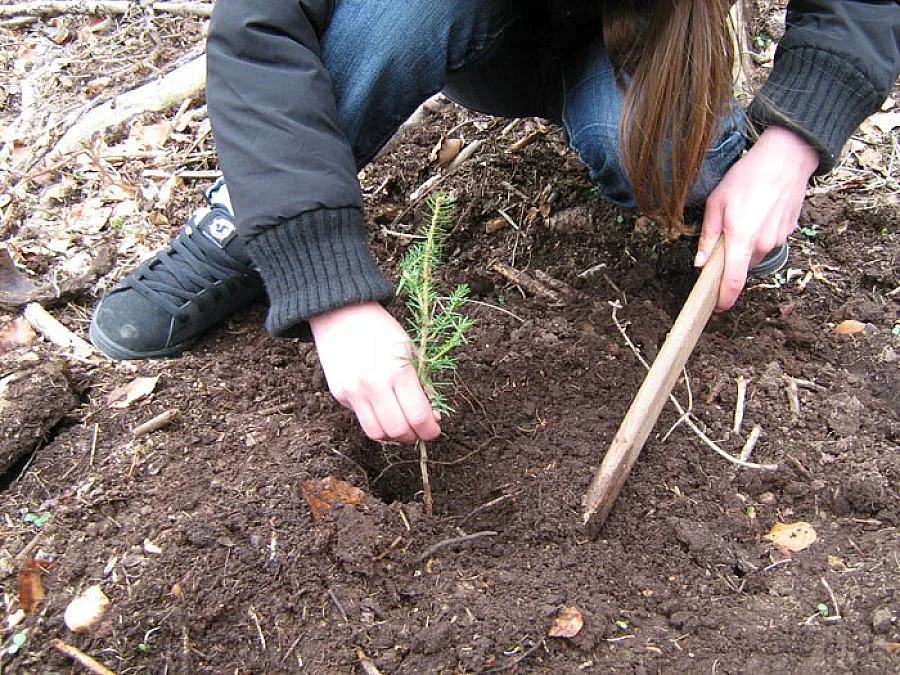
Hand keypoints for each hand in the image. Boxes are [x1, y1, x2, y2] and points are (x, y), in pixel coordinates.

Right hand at [309, 302, 440, 442]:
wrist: (343, 315)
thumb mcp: (411, 352)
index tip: (433, 430)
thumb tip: (433, 417)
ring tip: (401, 425)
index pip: (418, 417)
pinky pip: (361, 420)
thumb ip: (423, 385)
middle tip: (418, 430)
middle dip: (413, 436)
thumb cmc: (383, 331)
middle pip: (398, 431)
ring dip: (393, 436)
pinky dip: (375, 422)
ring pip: (377, 433)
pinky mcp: (340, 395)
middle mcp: (375, 385)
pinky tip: (381, 409)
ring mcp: (354, 392)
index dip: (430, 430)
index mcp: (399, 372)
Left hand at [695, 126, 818, 309]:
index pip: (733, 282)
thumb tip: (700, 263)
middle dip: (730, 260)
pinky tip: (757, 212)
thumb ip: (708, 237)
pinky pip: (768, 242)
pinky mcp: (788, 232)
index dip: (724, 299)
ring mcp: (778, 239)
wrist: (787, 158)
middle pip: (742, 267)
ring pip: (755, 254)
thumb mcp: (716, 204)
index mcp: (742, 240)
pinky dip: (758, 235)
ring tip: (742, 216)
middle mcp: (763, 245)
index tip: (716, 307)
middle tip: (723, 236)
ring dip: (745, 246)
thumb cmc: (748, 176)